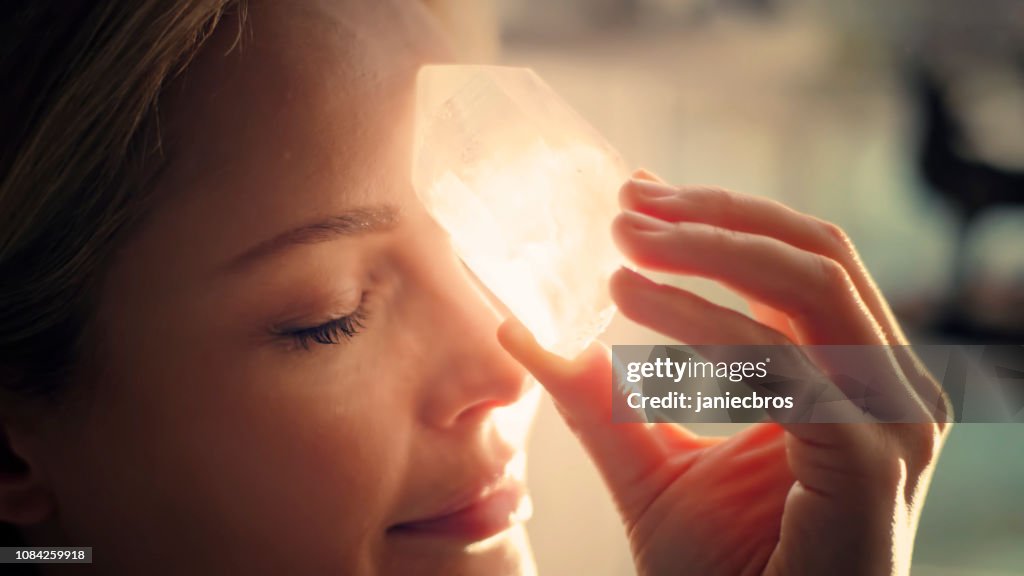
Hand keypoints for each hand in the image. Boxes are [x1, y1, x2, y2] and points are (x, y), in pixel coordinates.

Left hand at [498, 172, 951, 575]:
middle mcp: (887, 386)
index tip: (635, 197)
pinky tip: (631, 309)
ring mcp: (892, 419)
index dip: (718, 216)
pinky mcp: (871, 458)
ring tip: (620, 254)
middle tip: (625, 210)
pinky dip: (702, 322)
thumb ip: (600, 400)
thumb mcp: (650, 467)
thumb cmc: (724, 571)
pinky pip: (782, 359)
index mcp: (849, 376)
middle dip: (714, 218)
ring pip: (807, 286)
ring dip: (708, 253)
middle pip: (815, 252)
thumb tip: (526, 334)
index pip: (797, 262)